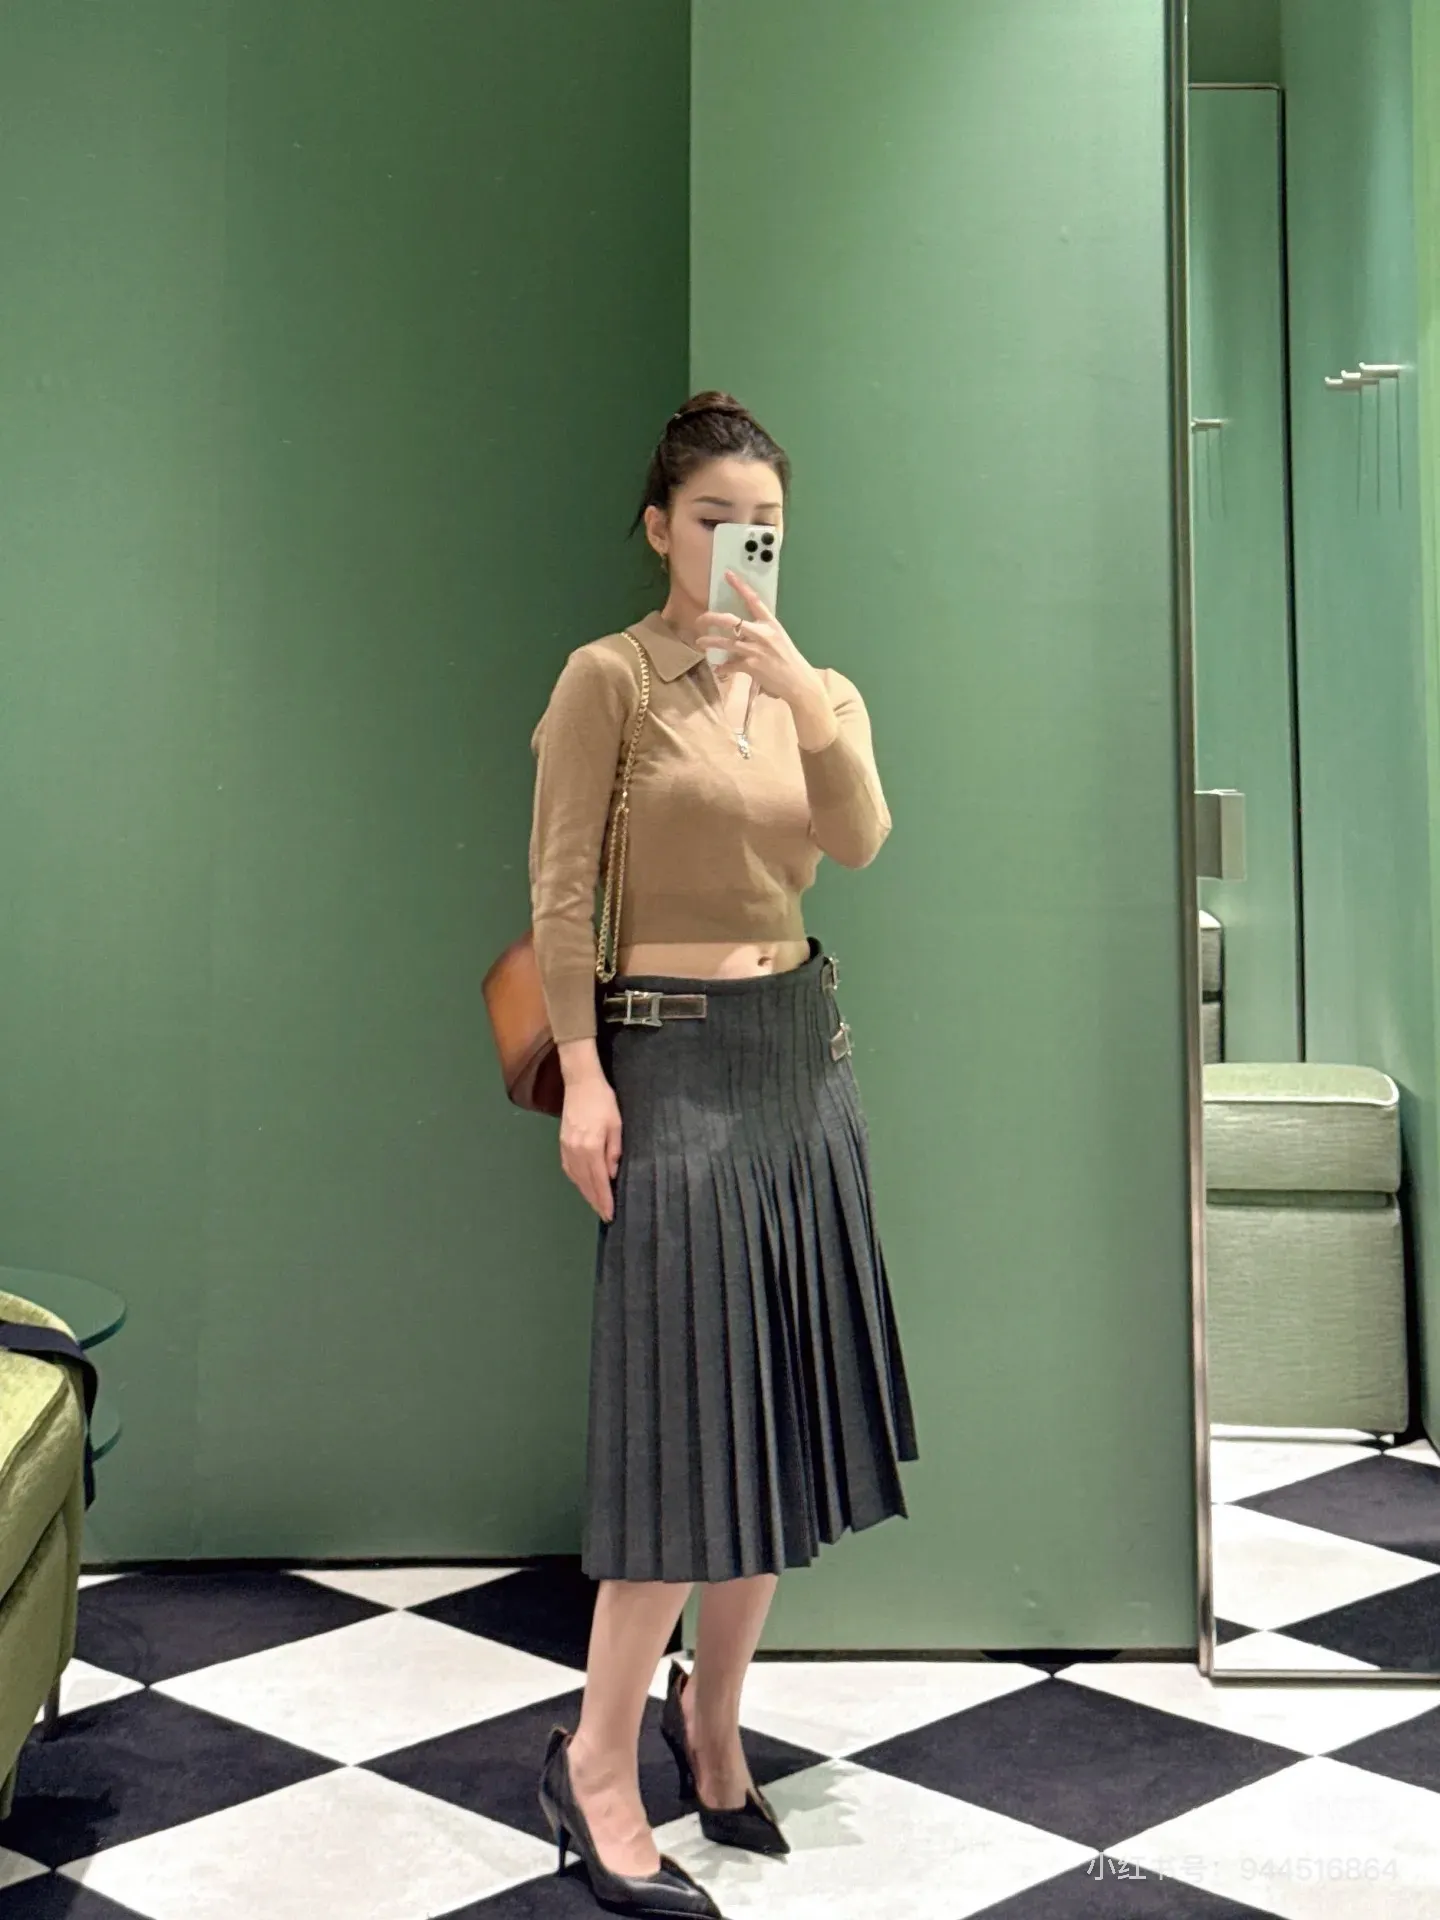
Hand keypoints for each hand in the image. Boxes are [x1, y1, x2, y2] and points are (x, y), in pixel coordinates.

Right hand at [559, 1072, 622, 1221]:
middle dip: (595, 1201)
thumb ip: (614, 1151)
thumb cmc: (603, 1101)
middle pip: (585, 1183)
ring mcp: (566, 1147)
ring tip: (595, 1204)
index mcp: (591, 1147)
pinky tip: (582, 1185)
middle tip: (604, 1215)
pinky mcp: (562, 1143)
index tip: (609, 1214)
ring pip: (575, 1177)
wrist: (580, 1083)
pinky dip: (576, 1180)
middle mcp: (575, 1151)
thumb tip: (611, 1174)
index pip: (598, 1180)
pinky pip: (568, 1168)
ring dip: (585, 1193)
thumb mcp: (616, 1125)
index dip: (604, 1199)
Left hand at [695, 571, 824, 709]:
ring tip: (699, 642)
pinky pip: (730, 665)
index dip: (740, 586)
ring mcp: (756, 650)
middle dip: (711, 619)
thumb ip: (761, 633)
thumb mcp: (778, 639)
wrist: (799, 682)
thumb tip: (742, 632)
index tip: (727, 574)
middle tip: (700, 620)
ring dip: (710, 642)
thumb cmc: (789, 660)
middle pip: (731, 621)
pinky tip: (718, 670)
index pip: (753, 600)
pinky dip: (723, 668)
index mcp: (771, 624)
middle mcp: (762, 634)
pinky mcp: (751, 666)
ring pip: (725, 643)